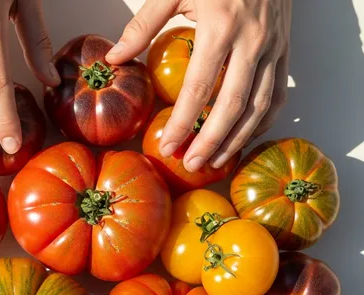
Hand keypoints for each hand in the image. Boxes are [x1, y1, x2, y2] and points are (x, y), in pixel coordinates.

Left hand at [106, 0, 290, 171]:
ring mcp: (273, 46)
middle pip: (233, 104)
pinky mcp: (284, 48)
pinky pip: (277, 92)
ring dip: (238, 138)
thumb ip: (144, 25)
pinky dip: (263, 120)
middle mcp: (251, 40)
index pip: (199, 87)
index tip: (168, 145)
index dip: (184, 121)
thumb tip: (115, 58)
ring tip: (216, 161)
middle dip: (212, 140)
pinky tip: (244, 137)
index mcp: (220, 26)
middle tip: (192, 164)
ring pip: (260, 104)